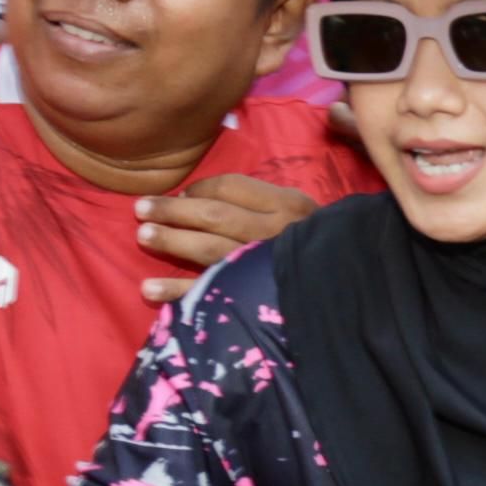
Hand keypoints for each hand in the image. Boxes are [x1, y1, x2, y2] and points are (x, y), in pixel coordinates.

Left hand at [137, 173, 319, 303]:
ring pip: (208, 248)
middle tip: (141, 208)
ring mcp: (260, 266)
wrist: (344, 289)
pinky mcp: (252, 298)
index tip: (181, 195)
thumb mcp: (301, 214)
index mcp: (286, 206)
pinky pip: (209, 292)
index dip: (199, 188)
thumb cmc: (317, 248)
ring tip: (142, 235)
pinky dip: (176, 291)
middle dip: (174, 210)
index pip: (232, 187)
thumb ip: (262, 203)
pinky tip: (148, 289)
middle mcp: (273, 232)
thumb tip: (200, 197)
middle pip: (214, 215)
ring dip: (171, 241)